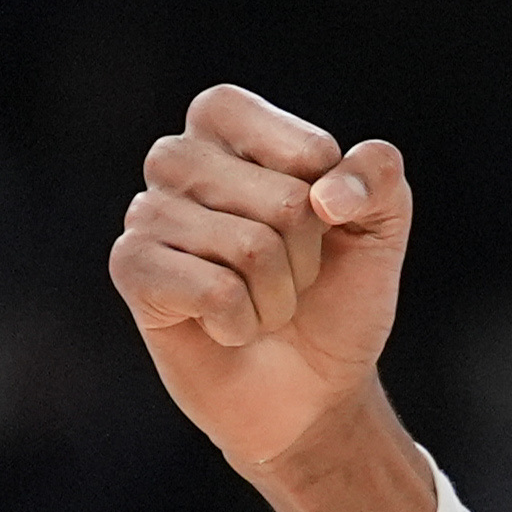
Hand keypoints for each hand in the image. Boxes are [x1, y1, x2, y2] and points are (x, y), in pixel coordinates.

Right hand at [111, 84, 412, 472]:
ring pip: (251, 248)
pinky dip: (241, 323)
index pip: (309, 151)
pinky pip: (214, 291)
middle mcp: (179, 156)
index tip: (320, 225)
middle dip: (307, 258)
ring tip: (258, 304)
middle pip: (285, 203)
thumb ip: (379, 176)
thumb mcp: (380, 226)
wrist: (308, 391)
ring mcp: (147, 210)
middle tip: (286, 277)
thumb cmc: (335, 296)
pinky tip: (226, 327)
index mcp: (229, 120)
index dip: (333, 204)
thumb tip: (327, 195)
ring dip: (276, 296)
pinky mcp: (131, 266)